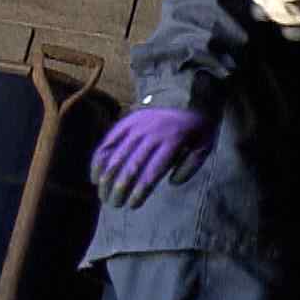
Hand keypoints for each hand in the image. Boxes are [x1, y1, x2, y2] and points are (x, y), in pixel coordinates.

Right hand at [90, 107, 214, 208]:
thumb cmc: (197, 125)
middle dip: (120, 189)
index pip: (151, 172)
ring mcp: (135, 127)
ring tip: (103, 197)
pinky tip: (95, 177)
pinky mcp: (124, 122)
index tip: (132, 205)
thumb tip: (172, 183)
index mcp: (172, 142)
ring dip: (107, 179)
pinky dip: (98, 161)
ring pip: (116, 157)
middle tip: (114, 205)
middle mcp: (150, 135)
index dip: (140, 191)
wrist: (185, 93)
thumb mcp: (204, 145)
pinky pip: (107, 143)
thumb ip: (191, 166)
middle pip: (131, 167)